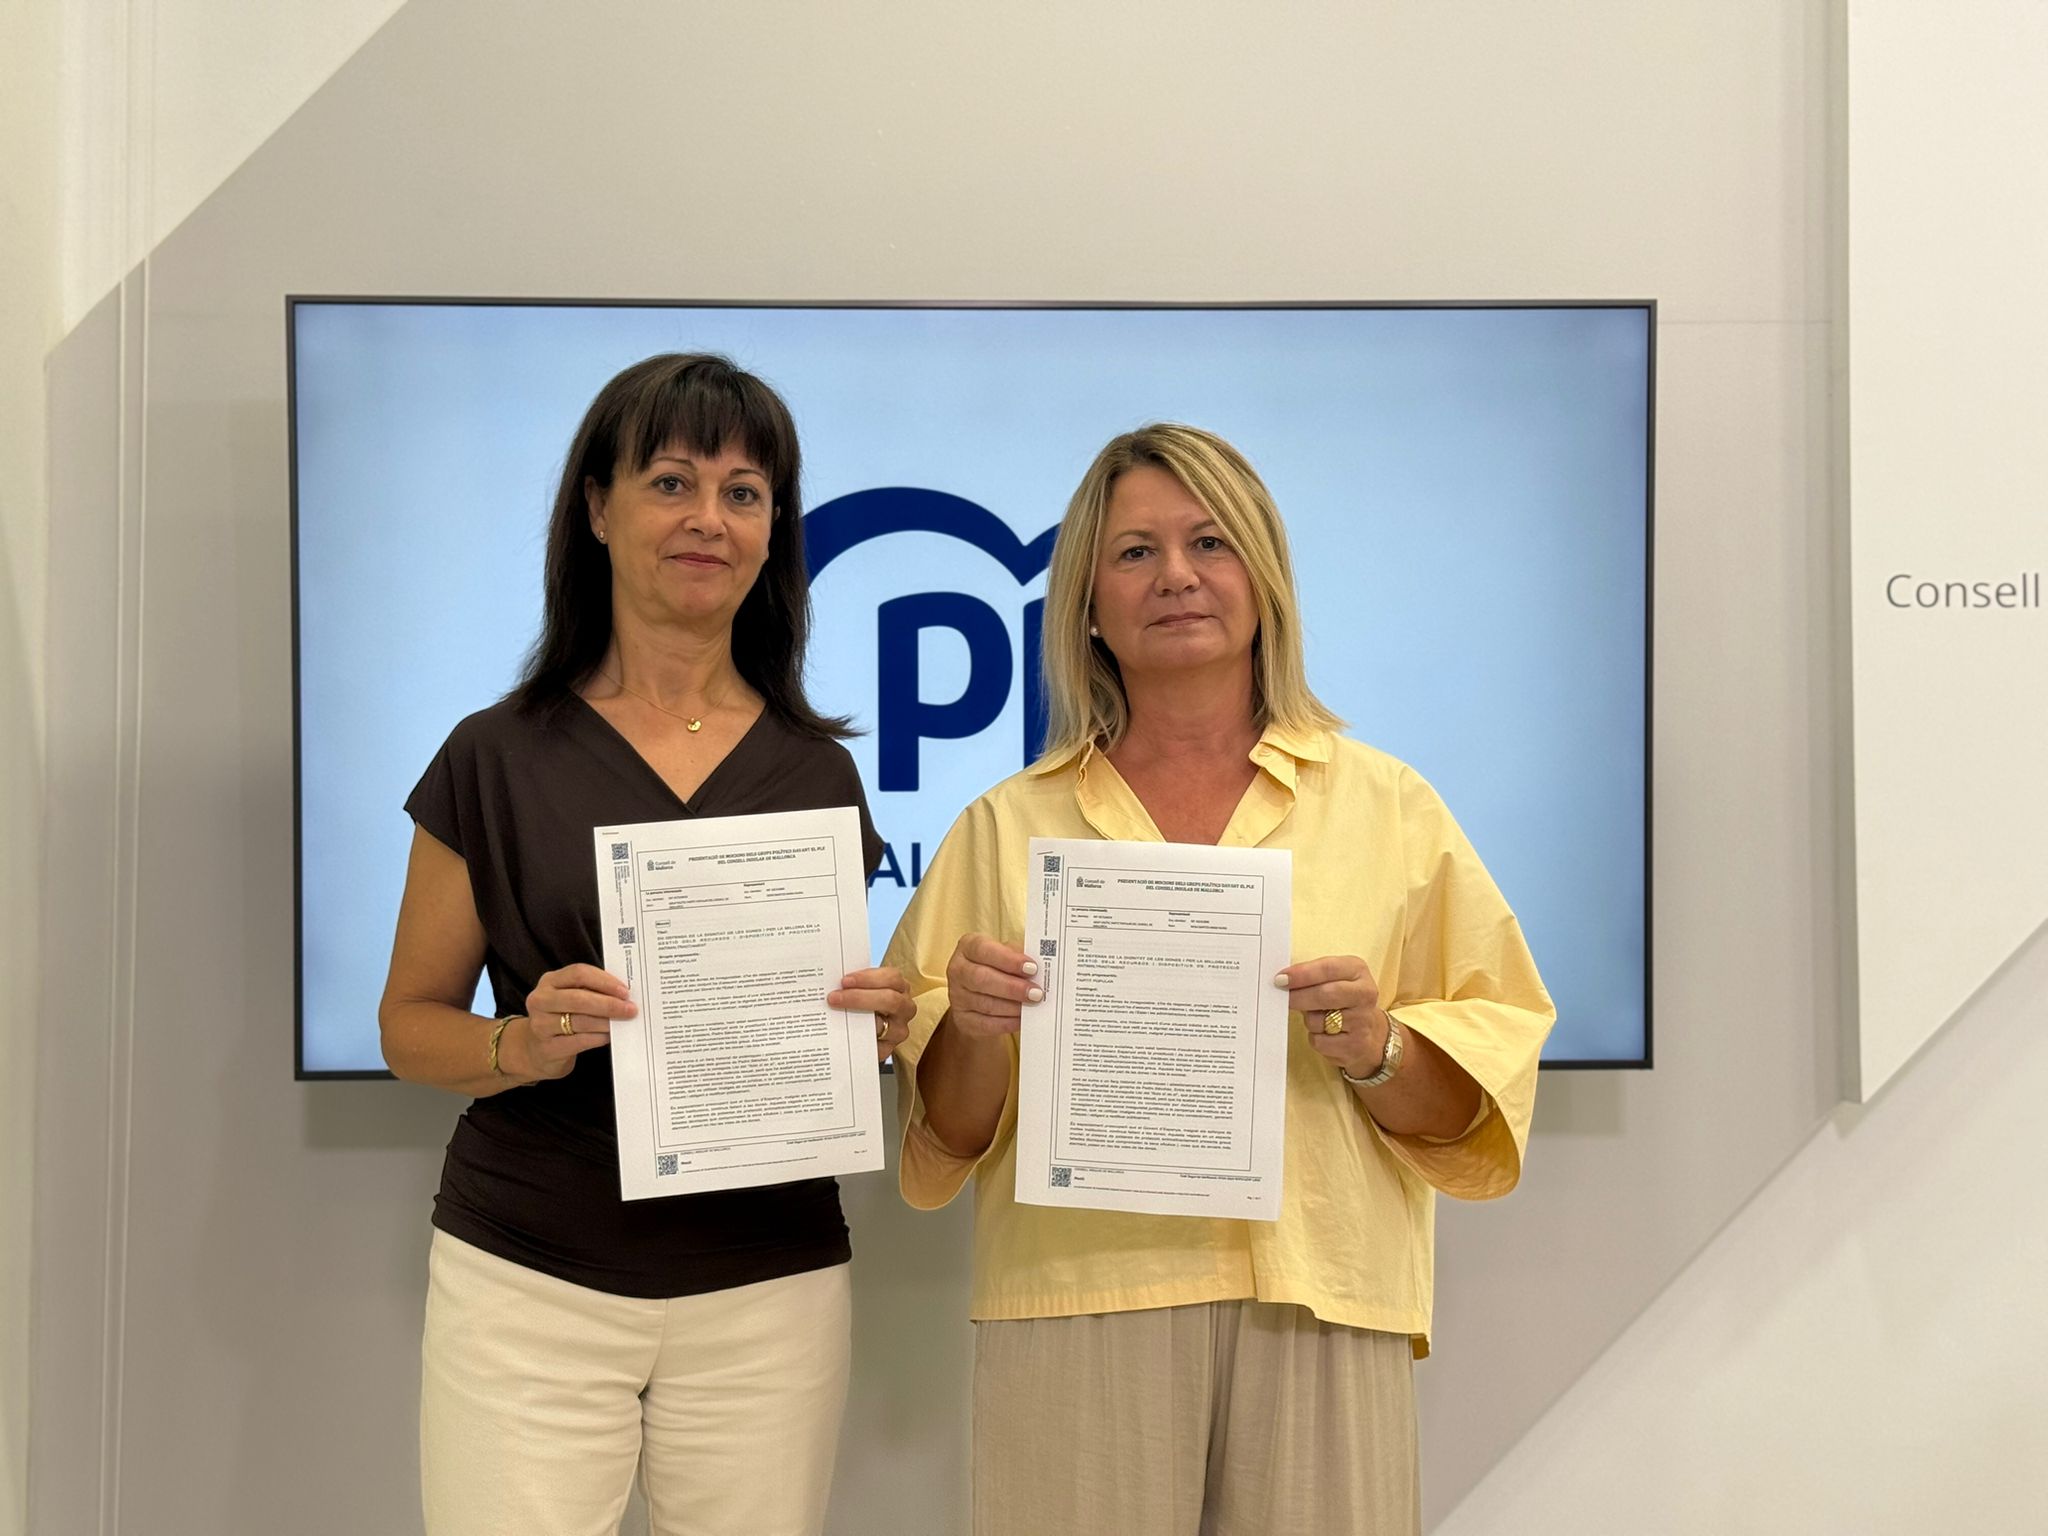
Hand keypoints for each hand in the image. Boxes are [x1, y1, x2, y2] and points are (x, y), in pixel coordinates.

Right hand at [511, 963, 635, 1080]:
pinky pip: (579, 1041)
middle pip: (578, 998)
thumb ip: (591, 991)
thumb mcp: (569, 997)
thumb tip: (623, 995)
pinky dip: (598, 1038)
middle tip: (630, 1009)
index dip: (604, 981)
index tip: (624, 990)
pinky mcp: (547, 1048)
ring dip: (606, 1022)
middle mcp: (541, 1000)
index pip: (578, 973)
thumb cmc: (561, 1017)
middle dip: (608, 1003)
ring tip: (623, 1022)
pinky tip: (609, 1036)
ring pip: (580, 1021)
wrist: (534, 1049)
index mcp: (549, 981)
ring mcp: (541, 1025)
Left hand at [829, 966, 916, 1059]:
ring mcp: (898, 1031)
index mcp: (900, 987)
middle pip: (890, 1000)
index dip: (868, 978)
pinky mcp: (887, 1049)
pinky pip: (872, 1046)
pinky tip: (840, 1034)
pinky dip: (856, 1039)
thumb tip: (832, 981)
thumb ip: (853, 984)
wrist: (863, 1032)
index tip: (844, 980)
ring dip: (856, 1019)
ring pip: (882, 1025)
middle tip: (834, 997)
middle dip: (859, 998)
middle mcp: (904, 1009)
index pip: (891, 978)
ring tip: (834, 1014)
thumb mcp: (863, 989)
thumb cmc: (863, 1003)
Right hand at [943, 933, 1040, 1038]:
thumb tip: (1041, 968)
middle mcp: (957, 969)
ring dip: (1013, 1007)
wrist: (980, 993)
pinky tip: (1022, 1020)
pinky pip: (985, 1024)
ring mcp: (957, 996)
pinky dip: (1007, 1023)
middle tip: (1036, 993)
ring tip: (1032, 1006)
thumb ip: (1020, 956)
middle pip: (981, 979)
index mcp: (968, 947)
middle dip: (1012, 987)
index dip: (1008, 960)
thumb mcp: (1008, 953)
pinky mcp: (962, 1019)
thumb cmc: (999, 966)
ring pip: (985, 1004)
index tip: (1032, 968)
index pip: (984, 950)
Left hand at [1275, 955, 1389, 1079]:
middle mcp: (1365, 994)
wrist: (1370, 1032)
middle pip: (1325, 995)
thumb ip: (1312, 975)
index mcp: (1357, 970)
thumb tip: (1283, 980)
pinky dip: (1315, 1038)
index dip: (1302, 974)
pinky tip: (1326, 1034)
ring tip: (1318, 1017)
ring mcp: (1363, 1020)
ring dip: (1309, 1020)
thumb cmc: (1343, 1000)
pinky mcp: (1356, 1045)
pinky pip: (1320, 1041)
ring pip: (1318, 1020)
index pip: (1328, 968)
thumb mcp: (1335, 978)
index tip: (1281, 979)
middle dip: (1298, 997)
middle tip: (1282, 998)